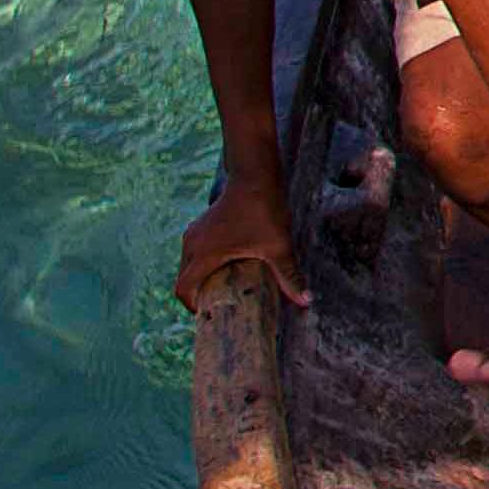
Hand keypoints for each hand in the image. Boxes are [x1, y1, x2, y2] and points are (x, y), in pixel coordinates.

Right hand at [176, 175, 306, 310]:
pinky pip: (193, 252)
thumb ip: (288, 275)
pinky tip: (224, 267)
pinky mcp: (200, 226)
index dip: (191, 306)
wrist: (256, 175)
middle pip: (183, 278)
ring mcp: (194, 233)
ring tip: (221, 289)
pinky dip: (201, 264)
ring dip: (199, 278)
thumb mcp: (278, 246)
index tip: (208, 313)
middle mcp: (193, 244)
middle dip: (196, 294)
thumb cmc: (265, 210)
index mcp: (204, 253)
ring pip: (187, 265)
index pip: (183, 288)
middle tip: (217, 306)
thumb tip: (306, 301)